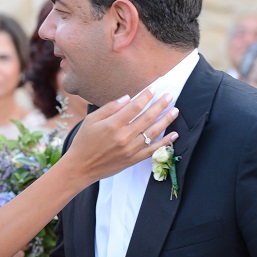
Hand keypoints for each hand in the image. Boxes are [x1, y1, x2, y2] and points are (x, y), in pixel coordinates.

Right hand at [64, 88, 178, 184]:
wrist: (80, 167)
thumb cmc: (83, 141)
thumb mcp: (91, 120)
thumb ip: (109, 108)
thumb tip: (128, 98)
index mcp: (112, 125)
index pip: (135, 107)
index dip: (146, 96)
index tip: (154, 88)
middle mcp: (124, 137)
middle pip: (147, 118)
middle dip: (160, 105)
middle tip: (170, 96)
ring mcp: (130, 149)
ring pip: (153, 133)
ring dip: (166, 120)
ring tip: (175, 110)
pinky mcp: (133, 159)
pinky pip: (153, 150)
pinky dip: (165, 143)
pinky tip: (174, 135)